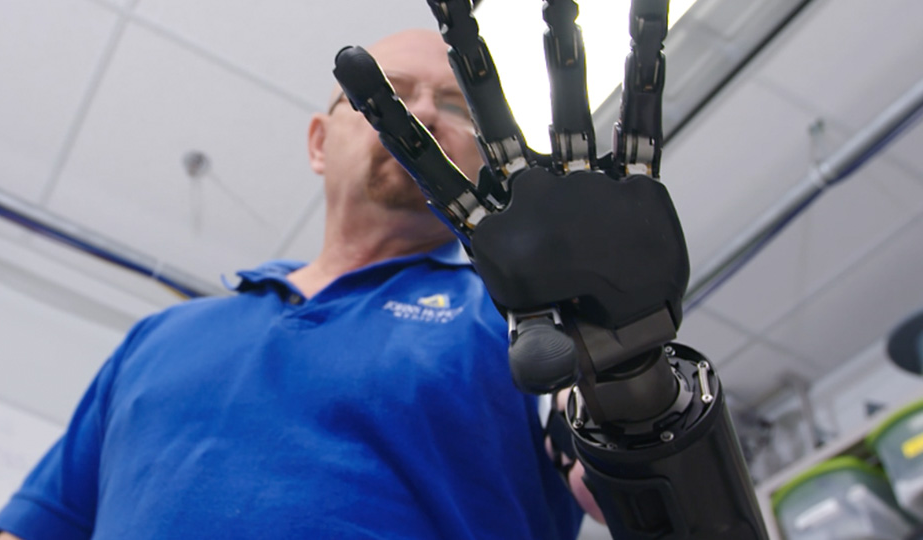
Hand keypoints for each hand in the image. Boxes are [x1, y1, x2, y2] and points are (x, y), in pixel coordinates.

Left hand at [333, 0, 685, 400]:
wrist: (617, 335)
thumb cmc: (568, 336)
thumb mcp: (542, 344)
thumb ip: (534, 350)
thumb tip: (532, 369)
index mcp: (494, 222)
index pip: (430, 161)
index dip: (391, 116)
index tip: (350, 61)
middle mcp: (530, 190)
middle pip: (490, 113)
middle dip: (468, 56)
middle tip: (443, 0)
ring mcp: (578, 181)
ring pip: (566, 104)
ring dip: (560, 52)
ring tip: (553, 0)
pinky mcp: (627, 182)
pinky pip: (638, 122)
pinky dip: (644, 76)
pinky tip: (645, 27)